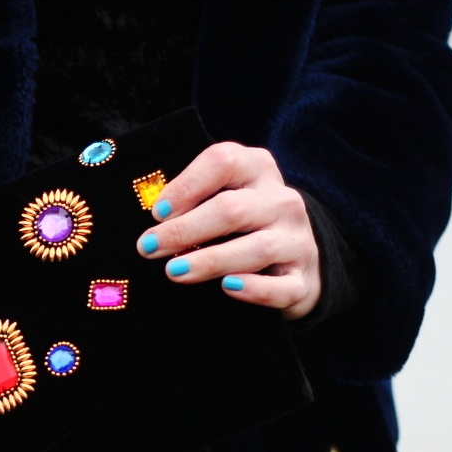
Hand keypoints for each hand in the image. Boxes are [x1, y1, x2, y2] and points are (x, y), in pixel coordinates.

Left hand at [137, 142, 320, 320]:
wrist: (296, 259)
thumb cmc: (243, 224)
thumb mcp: (223, 197)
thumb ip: (192, 200)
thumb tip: (153, 221)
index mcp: (257, 169)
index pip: (223, 162)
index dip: (187, 185)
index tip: (157, 212)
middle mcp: (282, 200)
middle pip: (232, 209)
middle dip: (185, 230)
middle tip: (149, 248)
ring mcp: (297, 239)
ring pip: (257, 248)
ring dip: (211, 260)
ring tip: (175, 271)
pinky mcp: (302, 278)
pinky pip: (281, 287)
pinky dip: (255, 289)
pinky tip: (228, 287)